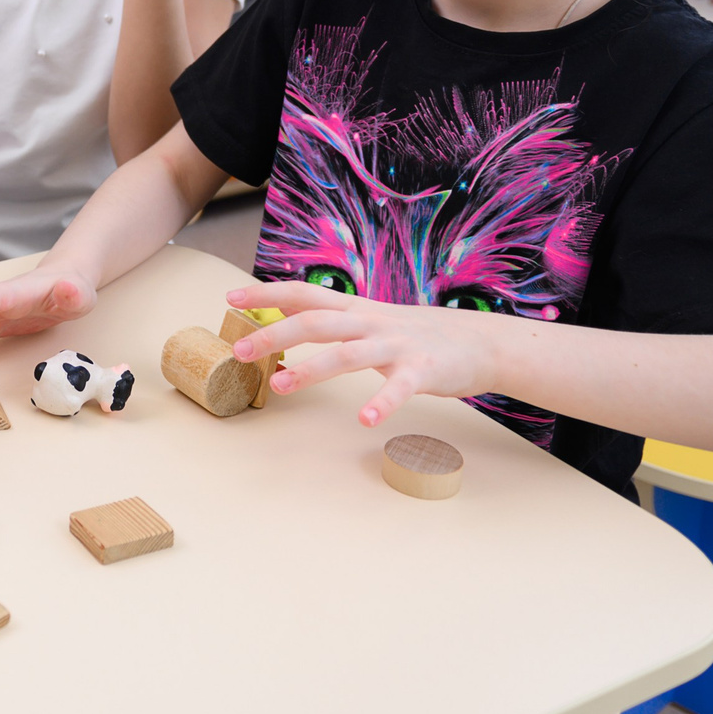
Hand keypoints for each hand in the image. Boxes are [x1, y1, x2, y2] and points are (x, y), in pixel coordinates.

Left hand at [226, 281, 504, 426]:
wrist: (482, 341)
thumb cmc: (418, 335)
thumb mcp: (371, 318)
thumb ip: (332, 317)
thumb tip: (285, 314)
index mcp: (357, 309)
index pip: (305, 294)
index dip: (267, 294)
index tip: (230, 299)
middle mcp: (371, 322)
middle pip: (316, 322)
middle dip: (275, 334)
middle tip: (240, 350)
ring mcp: (397, 345)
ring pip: (348, 353)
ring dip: (312, 369)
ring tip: (281, 386)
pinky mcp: (423, 370)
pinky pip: (399, 387)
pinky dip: (382, 402)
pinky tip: (365, 419)